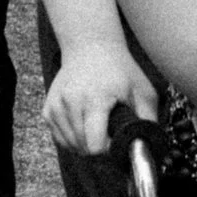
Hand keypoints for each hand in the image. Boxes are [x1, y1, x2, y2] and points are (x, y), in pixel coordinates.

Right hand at [42, 42, 157, 155]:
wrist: (91, 47)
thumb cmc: (119, 69)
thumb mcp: (142, 90)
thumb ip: (148, 120)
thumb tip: (148, 145)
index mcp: (95, 100)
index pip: (94, 146)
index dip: (108, 149)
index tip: (115, 138)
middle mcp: (71, 104)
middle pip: (83, 148)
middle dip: (98, 147)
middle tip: (109, 131)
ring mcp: (56, 106)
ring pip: (70, 146)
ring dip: (85, 144)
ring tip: (97, 126)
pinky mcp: (48, 109)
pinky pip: (59, 138)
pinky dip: (72, 138)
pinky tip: (84, 124)